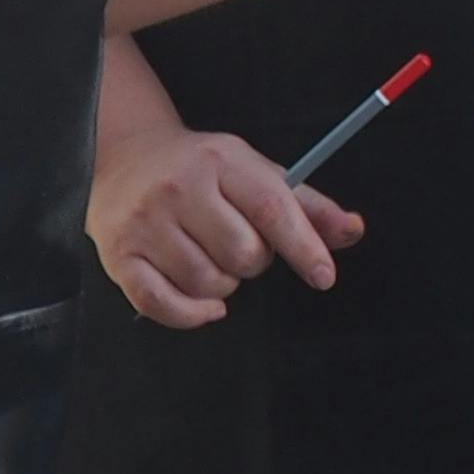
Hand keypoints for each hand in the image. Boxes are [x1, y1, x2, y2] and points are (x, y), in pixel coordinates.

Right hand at [91, 120, 355, 330]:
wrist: (123, 158)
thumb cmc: (201, 172)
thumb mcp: (253, 173)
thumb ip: (305, 206)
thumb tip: (353, 230)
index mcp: (220, 161)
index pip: (272, 209)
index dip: (303, 247)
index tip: (323, 276)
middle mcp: (179, 188)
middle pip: (243, 255)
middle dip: (252, 262)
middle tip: (235, 243)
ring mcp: (145, 223)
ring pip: (208, 283)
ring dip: (221, 285)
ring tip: (209, 258)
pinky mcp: (120, 256)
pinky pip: (163, 304)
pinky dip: (191, 314)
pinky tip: (204, 305)